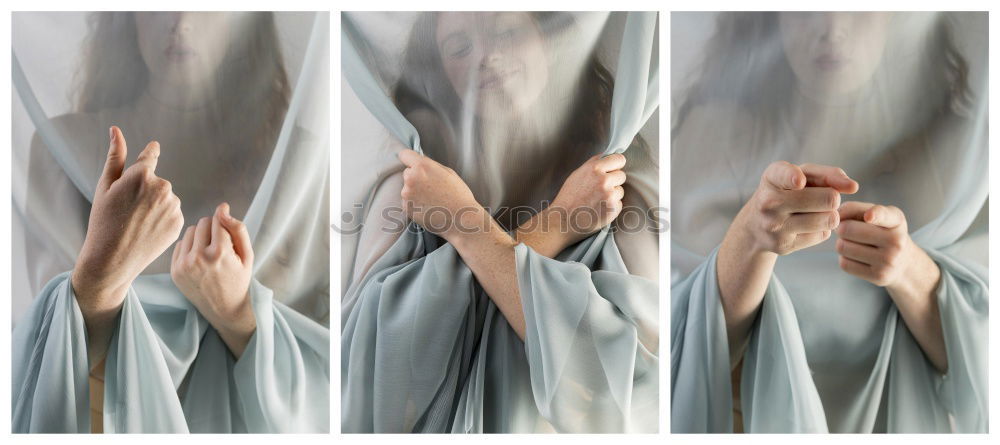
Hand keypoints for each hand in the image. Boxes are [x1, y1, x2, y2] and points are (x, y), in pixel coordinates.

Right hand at [72, 126, 183, 322]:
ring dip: (156, 205)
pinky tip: (148, 230)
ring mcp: (173, 206)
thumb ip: (115, 157)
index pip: (150, 156)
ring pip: (167, 198)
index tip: (153, 149)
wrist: (112, 258)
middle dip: (146, 190)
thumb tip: (116, 129)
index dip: (149, 154)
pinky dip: (163, 219)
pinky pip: (173, 214)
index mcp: (142, 174)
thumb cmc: (103, 220)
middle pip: (157, 181)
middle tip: (128, 209)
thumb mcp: (105, 187)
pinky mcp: (180, 223)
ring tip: (137, 222)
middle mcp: (162, 187)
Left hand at [171, 203, 255, 356]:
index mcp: (220, 253)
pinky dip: (190, 248)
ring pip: (190, 231)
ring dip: (200, 236)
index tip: (228, 234)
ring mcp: (184, 265)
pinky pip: (180, 244)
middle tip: (220, 245)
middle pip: (202, 222)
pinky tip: (199, 260)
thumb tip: (222, 208)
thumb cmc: (239, 279)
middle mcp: (199, 258)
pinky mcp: (175, 270)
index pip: (217, 219)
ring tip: (210, 252)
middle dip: (213, 229)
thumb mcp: (247, 255)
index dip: (225, 225)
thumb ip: (237, 228)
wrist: (224, 309)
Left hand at [397, 148, 484, 241]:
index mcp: (422, 167)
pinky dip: (415, 203)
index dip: (409, 159)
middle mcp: (411, 179)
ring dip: (415, 191)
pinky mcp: (406, 208)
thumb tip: (420, 162)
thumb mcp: (448, 172)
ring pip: (407, 188)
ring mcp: (407, 195)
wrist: (461, 219)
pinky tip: (428, 207)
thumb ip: (431, 165)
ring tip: (431, 199)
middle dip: (415, 177)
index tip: (411, 163)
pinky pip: (408, 201)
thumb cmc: (458, 195)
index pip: (405, 154)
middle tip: (430, 186)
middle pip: (407, 173)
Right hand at [515, 153, 626, 255]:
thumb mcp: (577, 174)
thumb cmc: (568, 197)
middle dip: (614, 181)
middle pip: (621, 175)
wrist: (563, 219)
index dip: (616, 165)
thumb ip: (593, 164)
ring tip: (597, 201)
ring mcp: (610, 194)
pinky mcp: (613, 208)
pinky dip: (611, 206)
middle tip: (600, 189)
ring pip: (620, 190)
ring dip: (612, 195)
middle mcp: (604, 180)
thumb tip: (606, 156)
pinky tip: (599, 209)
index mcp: (594, 168)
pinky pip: (618, 203)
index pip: (619, 159)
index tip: (613, 170)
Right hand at [736, 162, 858, 255]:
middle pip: (828, 198)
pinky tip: (808, 226)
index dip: (793, 177)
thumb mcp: (800, 175)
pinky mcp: (783, 246)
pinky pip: (822, 235)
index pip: (783, 175)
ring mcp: (775, 226)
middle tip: (823, 199)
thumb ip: (828, 174)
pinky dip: (822, 229)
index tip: (799, 182)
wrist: (755, 225)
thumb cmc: (787, 192)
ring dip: (830, 215)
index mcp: (772, 178)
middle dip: (833, 198)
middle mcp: (769, 202)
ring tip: (817, 212)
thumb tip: (853, 187)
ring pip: (829, 219)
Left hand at [835, 202, 940, 293]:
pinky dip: (845, 259)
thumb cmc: (883, 232)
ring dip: (842, 244)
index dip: (875, 214)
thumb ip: (856, 208)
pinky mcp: (879, 276)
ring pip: (843, 247)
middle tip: (848, 231)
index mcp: (896, 220)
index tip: (868, 216)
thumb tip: (837, 215)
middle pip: (847, 229)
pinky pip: (845, 264)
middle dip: (842, 228)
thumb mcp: (878, 215)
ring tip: (854, 244)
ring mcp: (888, 260)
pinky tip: (856, 257)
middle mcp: (896, 241)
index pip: (884, 215)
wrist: (902, 263)